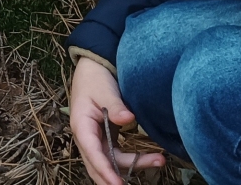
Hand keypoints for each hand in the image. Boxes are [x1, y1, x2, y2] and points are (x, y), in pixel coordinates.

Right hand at [70, 57, 165, 184]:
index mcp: (81, 126)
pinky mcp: (105, 138)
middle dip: (115, 178)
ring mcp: (95, 139)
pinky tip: (148, 160)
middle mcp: (86, 137)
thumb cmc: (96, 78)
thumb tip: (129, 119)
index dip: (105, 170)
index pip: (92, 153)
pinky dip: (129, 161)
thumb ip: (115, 106)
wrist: (94, 67)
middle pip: (98, 165)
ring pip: (109, 163)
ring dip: (130, 168)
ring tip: (159, 161)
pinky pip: (115, 156)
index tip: (118, 183)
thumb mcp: (105, 89)